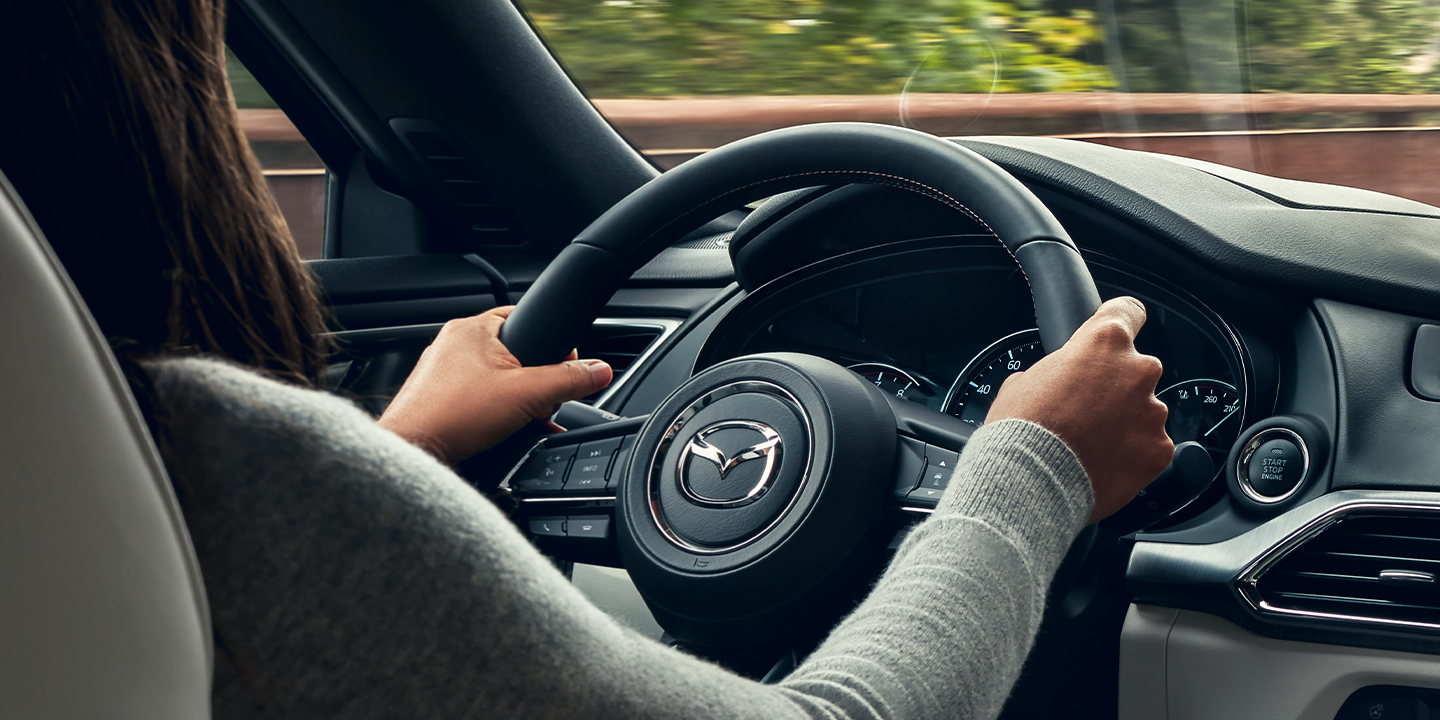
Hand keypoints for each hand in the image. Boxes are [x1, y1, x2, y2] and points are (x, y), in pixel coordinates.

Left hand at [377, 306, 612, 464]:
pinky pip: (479, 396)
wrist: (414, 452)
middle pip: (514, 353)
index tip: (563, 369)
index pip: (525, 318)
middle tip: (538, 401)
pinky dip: (496, 411)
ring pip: (497, 378)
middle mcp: (453, 343)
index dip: (551, 345)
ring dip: (517, 399)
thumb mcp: (527, 395)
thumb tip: (599, 371)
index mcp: (472, 328)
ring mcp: (442, 371)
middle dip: (534, 380)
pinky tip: (503, 430)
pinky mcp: (438, 396)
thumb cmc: (452, 417)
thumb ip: (568, 381)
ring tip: (519, 419)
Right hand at [985, 297, 1173, 522]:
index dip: (1121, 320)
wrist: (1029, 480)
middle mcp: (1137, 371)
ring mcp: (1152, 412)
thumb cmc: (1021, 429)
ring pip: (1145, 411)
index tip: (1120, 330)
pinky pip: (1151, 446)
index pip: (1128, 311)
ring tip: (1092, 444)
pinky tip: (1105, 463)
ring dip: (1125, 422)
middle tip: (1087, 409)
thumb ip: (1055, 371)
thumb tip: (1057, 383)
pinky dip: (1133, 454)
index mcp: (1103, 342)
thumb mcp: (1024, 382)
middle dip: (1117, 386)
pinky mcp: (1159, 449)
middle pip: (1137, 368)